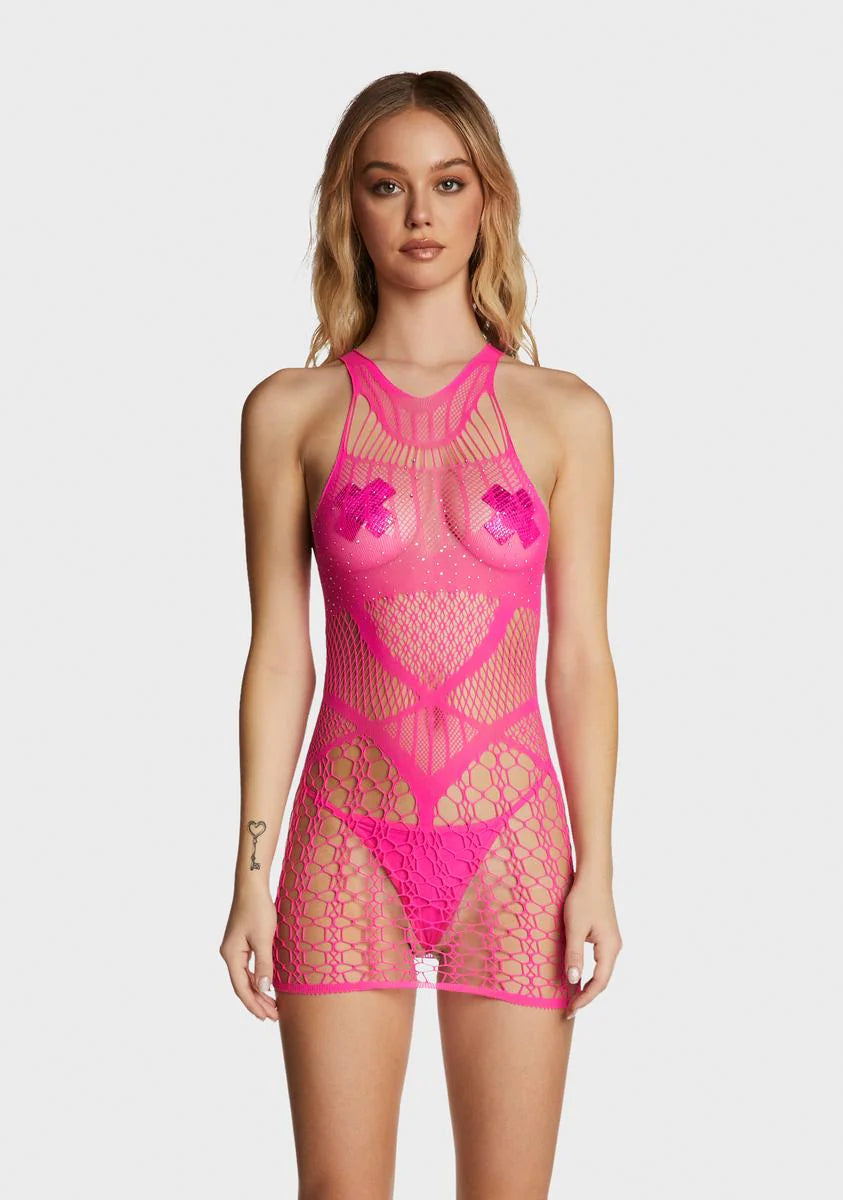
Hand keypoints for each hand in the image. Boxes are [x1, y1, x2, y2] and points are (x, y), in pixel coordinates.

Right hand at [219, 889, 279, 1020]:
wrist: (252, 886)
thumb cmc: (258, 909)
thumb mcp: (264, 939)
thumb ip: (264, 965)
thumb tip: (264, 989)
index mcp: (231, 955)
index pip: (241, 988)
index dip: (253, 1004)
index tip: (266, 1017)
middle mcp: (229, 954)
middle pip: (242, 985)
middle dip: (257, 1002)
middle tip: (274, 1017)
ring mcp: (234, 949)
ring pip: (245, 977)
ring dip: (258, 992)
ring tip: (272, 1007)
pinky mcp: (242, 943)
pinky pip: (248, 968)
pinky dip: (258, 979)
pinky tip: (267, 986)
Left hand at [563, 868, 621, 1018]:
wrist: (593, 877)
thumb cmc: (583, 899)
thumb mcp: (574, 926)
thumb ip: (574, 953)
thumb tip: (573, 980)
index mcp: (609, 948)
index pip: (598, 982)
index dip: (585, 998)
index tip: (571, 1010)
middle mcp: (614, 947)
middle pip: (602, 980)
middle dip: (587, 996)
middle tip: (569, 1010)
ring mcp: (611, 942)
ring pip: (601, 972)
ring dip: (588, 986)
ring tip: (572, 998)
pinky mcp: (606, 936)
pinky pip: (599, 963)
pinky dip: (589, 974)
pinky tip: (577, 977)